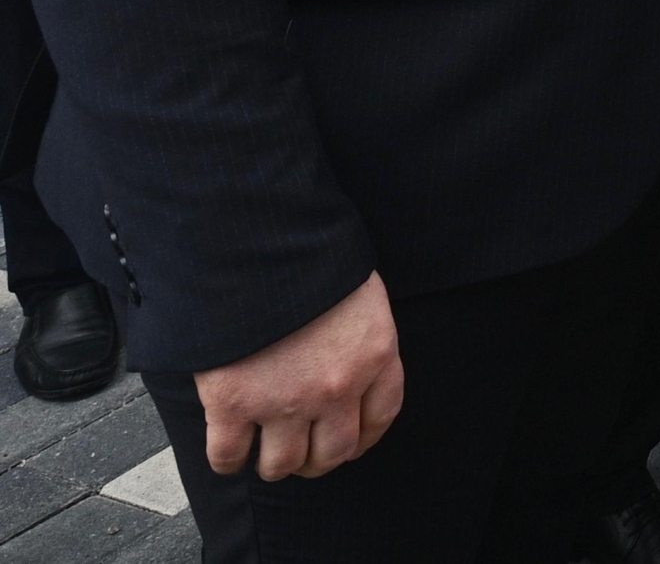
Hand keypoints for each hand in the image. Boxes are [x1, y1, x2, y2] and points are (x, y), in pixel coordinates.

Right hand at [196, 272, 403, 480]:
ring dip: (274, 463)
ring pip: (283, 464)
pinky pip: (229, 457)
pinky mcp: (234, 403)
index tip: (349, 441)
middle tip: (302, 450)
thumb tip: (347, 366)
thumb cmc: (311, 258)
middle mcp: (337, 387)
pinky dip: (227, 461)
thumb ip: (359, 337)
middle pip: (333, 453)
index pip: (381, 416)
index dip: (362, 437)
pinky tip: (230, 450)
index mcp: (375, 354)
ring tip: (264, 451)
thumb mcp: (360, 294)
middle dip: (317, 459)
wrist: (258, 246)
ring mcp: (286, 400)